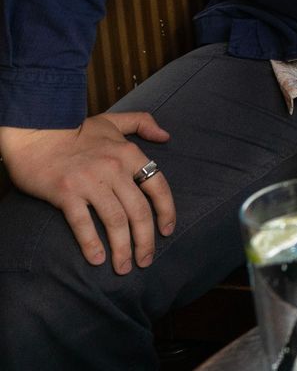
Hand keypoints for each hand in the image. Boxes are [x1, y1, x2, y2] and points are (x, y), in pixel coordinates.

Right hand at [0, 114, 176, 272]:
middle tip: (145, 261)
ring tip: (124, 267)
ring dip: (123, 248)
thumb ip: (143, 123)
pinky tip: (97, 259)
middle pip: (139, 211)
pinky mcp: (66, 193)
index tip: (167, 231)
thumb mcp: (113, 121)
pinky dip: (92, 243)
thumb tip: (167, 136)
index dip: (167, 212)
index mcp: (129, 154)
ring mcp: (90, 182)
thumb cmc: (75, 129)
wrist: (36, 129)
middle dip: (146, 240)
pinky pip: (83, 223)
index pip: (158, 187)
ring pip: (115, 221)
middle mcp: (114, 169)